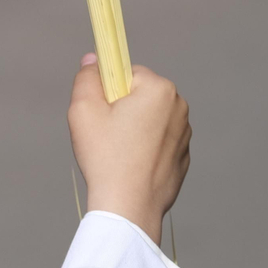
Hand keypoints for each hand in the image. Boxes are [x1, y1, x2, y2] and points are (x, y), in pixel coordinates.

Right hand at [67, 54, 191, 242]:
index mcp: (159, 89)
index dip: (107, 90)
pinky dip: (144, 148)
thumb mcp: (83, 110)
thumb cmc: (106, 158)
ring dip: (133, 127)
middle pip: (139, 94)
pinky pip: (158, 141)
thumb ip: (86, 77)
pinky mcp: (183, 157)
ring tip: (116, 152)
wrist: (129, 208)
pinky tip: (129, 166)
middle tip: (104, 133)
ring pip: (149, 118)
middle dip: (121, 107)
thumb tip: (93, 59)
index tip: (100, 111)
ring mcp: (185, 134)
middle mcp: (179, 107)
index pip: (126, 72)